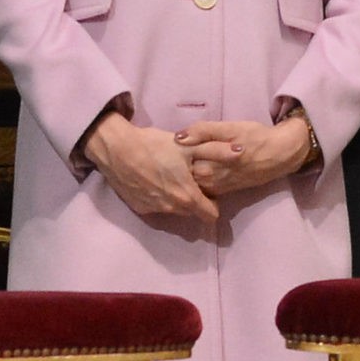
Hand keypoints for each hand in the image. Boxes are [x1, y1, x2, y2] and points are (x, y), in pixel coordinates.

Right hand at [83, 112, 218, 224]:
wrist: (116, 149)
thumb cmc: (154, 146)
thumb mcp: (188, 145)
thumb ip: (217, 150)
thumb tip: (242, 153)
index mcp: (188, 196)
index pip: (211, 215)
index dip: (213, 203)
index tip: (208, 190)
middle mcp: (173, 209)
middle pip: (193, 212)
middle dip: (195, 200)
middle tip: (189, 179)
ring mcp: (155, 210)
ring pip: (174, 210)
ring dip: (176, 198)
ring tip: (169, 177)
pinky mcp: (139, 207)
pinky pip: (156, 206)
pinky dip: (158, 197)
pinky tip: (151, 179)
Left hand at [173, 118, 310, 196]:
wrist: (279, 155)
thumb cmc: (253, 137)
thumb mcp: (229, 128)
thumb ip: (202, 131)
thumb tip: (177, 137)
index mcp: (208, 161)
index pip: (177, 161)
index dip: (167, 154)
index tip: (159, 148)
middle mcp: (209, 178)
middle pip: (180, 174)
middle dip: (171, 166)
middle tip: (164, 155)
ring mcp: (215, 186)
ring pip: (190, 182)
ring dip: (181, 174)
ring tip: (173, 163)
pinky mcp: (222, 189)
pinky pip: (201, 188)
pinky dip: (193, 180)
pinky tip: (189, 171)